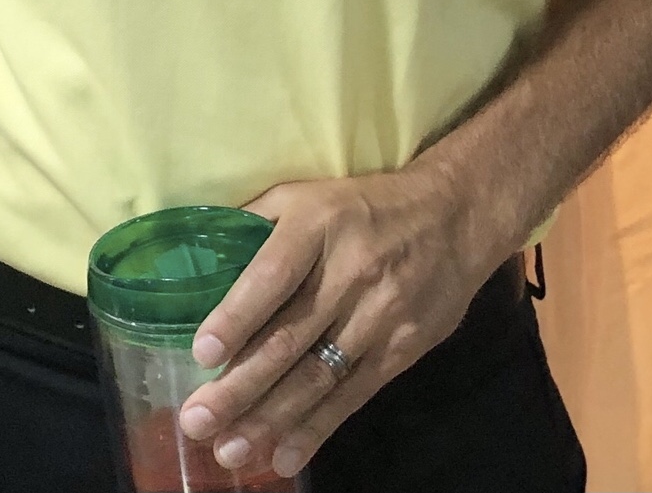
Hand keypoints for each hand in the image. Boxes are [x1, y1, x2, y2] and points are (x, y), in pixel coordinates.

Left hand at [178, 156, 509, 480]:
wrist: (454, 218)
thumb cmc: (363, 207)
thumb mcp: (307, 194)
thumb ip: (256, 219)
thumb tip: (197, 251)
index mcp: (317, 224)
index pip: (272, 275)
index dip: (236, 316)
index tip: (201, 354)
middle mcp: (348, 272)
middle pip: (289, 337)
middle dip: (240, 386)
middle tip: (197, 422)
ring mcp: (379, 316)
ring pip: (317, 376)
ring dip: (271, 419)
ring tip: (230, 451)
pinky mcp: (402, 350)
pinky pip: (353, 395)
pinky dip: (317, 429)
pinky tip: (284, 456)